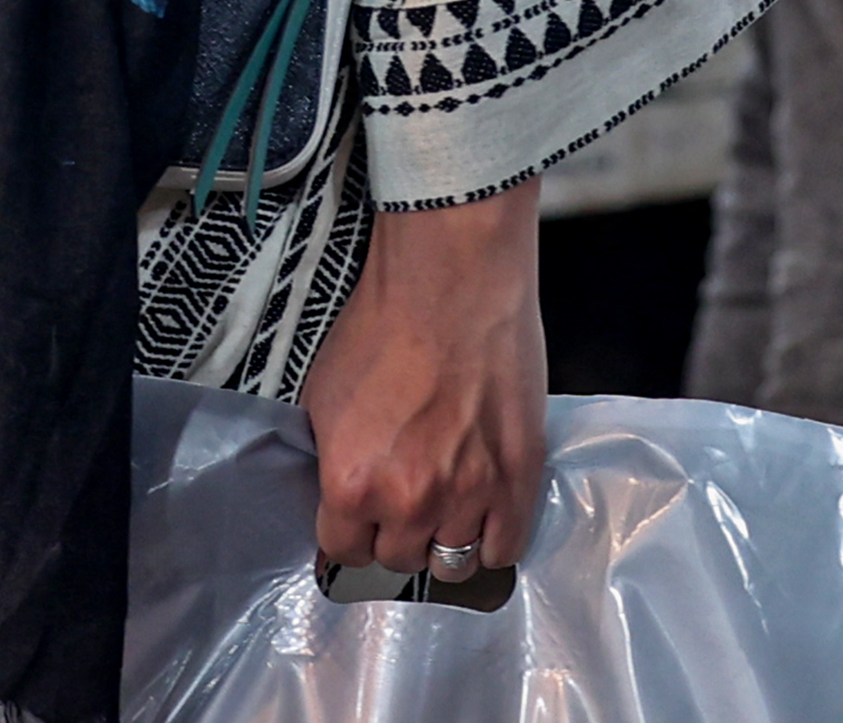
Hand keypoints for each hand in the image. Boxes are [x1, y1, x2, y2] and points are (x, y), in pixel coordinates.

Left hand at [297, 184, 544, 591]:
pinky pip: (505, 549)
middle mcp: (409, 503)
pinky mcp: (518, 477)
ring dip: (444, 538)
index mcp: (351, 486)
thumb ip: (332, 462)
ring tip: (445, 506)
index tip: (361, 515)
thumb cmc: (384, 325)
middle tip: (404, 496)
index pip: (343, 553)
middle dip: (396, 532)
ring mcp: (469, 495)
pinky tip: (483, 516)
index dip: (350, 532)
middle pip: (398, 560)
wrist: (451, 280)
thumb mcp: (324, 398)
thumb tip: (339, 497)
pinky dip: (492, 540)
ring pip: (451, 563)